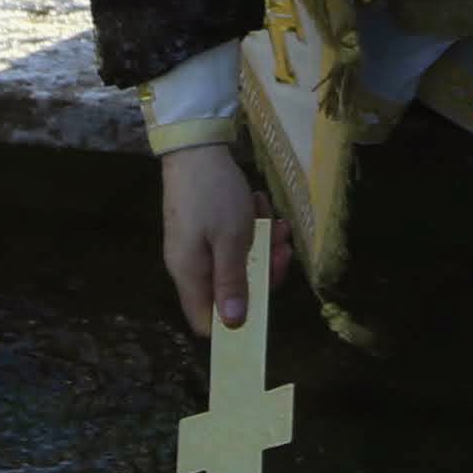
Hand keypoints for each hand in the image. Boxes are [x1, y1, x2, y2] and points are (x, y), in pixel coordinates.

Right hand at [157, 143, 278, 333]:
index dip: (234, 322)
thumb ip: (233, 282)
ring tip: (276, 222)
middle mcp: (190, 266)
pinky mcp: (204, 226)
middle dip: (263, 271)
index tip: (264, 304)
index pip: (206, 322)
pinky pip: (231, 240)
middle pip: (230, 290)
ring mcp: (196, 245)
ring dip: (262, 244)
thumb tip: (234, 325)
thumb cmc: (214, 195)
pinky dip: (250, 227)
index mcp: (190, 275)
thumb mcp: (232, 239)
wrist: (196, 147)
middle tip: (283, 249)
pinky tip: (260, 206)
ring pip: (236, 261)